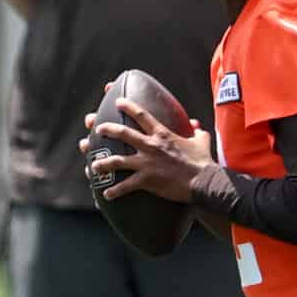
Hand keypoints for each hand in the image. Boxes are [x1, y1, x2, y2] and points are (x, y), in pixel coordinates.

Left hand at [78, 99, 212, 202]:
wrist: (203, 181)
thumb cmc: (202, 161)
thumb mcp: (201, 141)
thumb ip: (196, 130)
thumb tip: (195, 123)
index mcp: (162, 134)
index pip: (142, 115)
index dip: (128, 106)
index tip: (118, 102)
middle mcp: (150, 145)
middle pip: (122, 133)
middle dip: (107, 129)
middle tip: (97, 128)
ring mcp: (146, 163)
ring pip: (117, 160)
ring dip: (102, 163)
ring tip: (93, 166)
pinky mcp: (146, 180)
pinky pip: (126, 185)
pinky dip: (114, 191)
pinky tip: (106, 195)